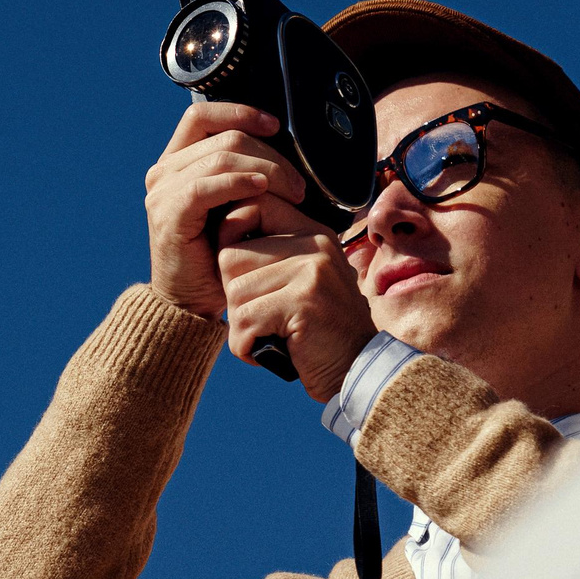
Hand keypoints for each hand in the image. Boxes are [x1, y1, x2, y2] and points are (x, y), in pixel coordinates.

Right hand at [144, 101, 311, 318]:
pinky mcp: (168, 213)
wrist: (192, 301)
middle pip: (223, 136)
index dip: (240, 112)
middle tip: (299, 182)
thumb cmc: (220, 254)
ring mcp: (162, 191)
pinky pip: (207, 185)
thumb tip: (285, 146)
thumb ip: (246, 174)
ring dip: (266, 169)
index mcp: (177, 162)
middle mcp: (164, 171)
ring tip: (292, 192)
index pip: (202, 115)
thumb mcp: (235, 205)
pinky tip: (263, 191)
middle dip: (270, 153)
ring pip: (221, 156)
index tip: (275, 126)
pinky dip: (240, 182)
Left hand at [217, 226, 373, 402]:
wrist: (357, 371)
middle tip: (260, 319)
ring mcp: (312, 272)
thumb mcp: (301, 282)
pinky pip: (244, 320)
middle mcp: (314, 246)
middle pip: (230, 256)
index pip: (252, 207)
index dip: (229, 236)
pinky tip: (266, 351)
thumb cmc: (318, 331)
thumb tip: (222, 232)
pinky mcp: (304, 302)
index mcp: (312, 234)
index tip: (236, 273)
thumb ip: (271, 257)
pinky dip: (244, 345)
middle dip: (233, 297)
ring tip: (268, 336)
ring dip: (241, 326)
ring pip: (234, 292)